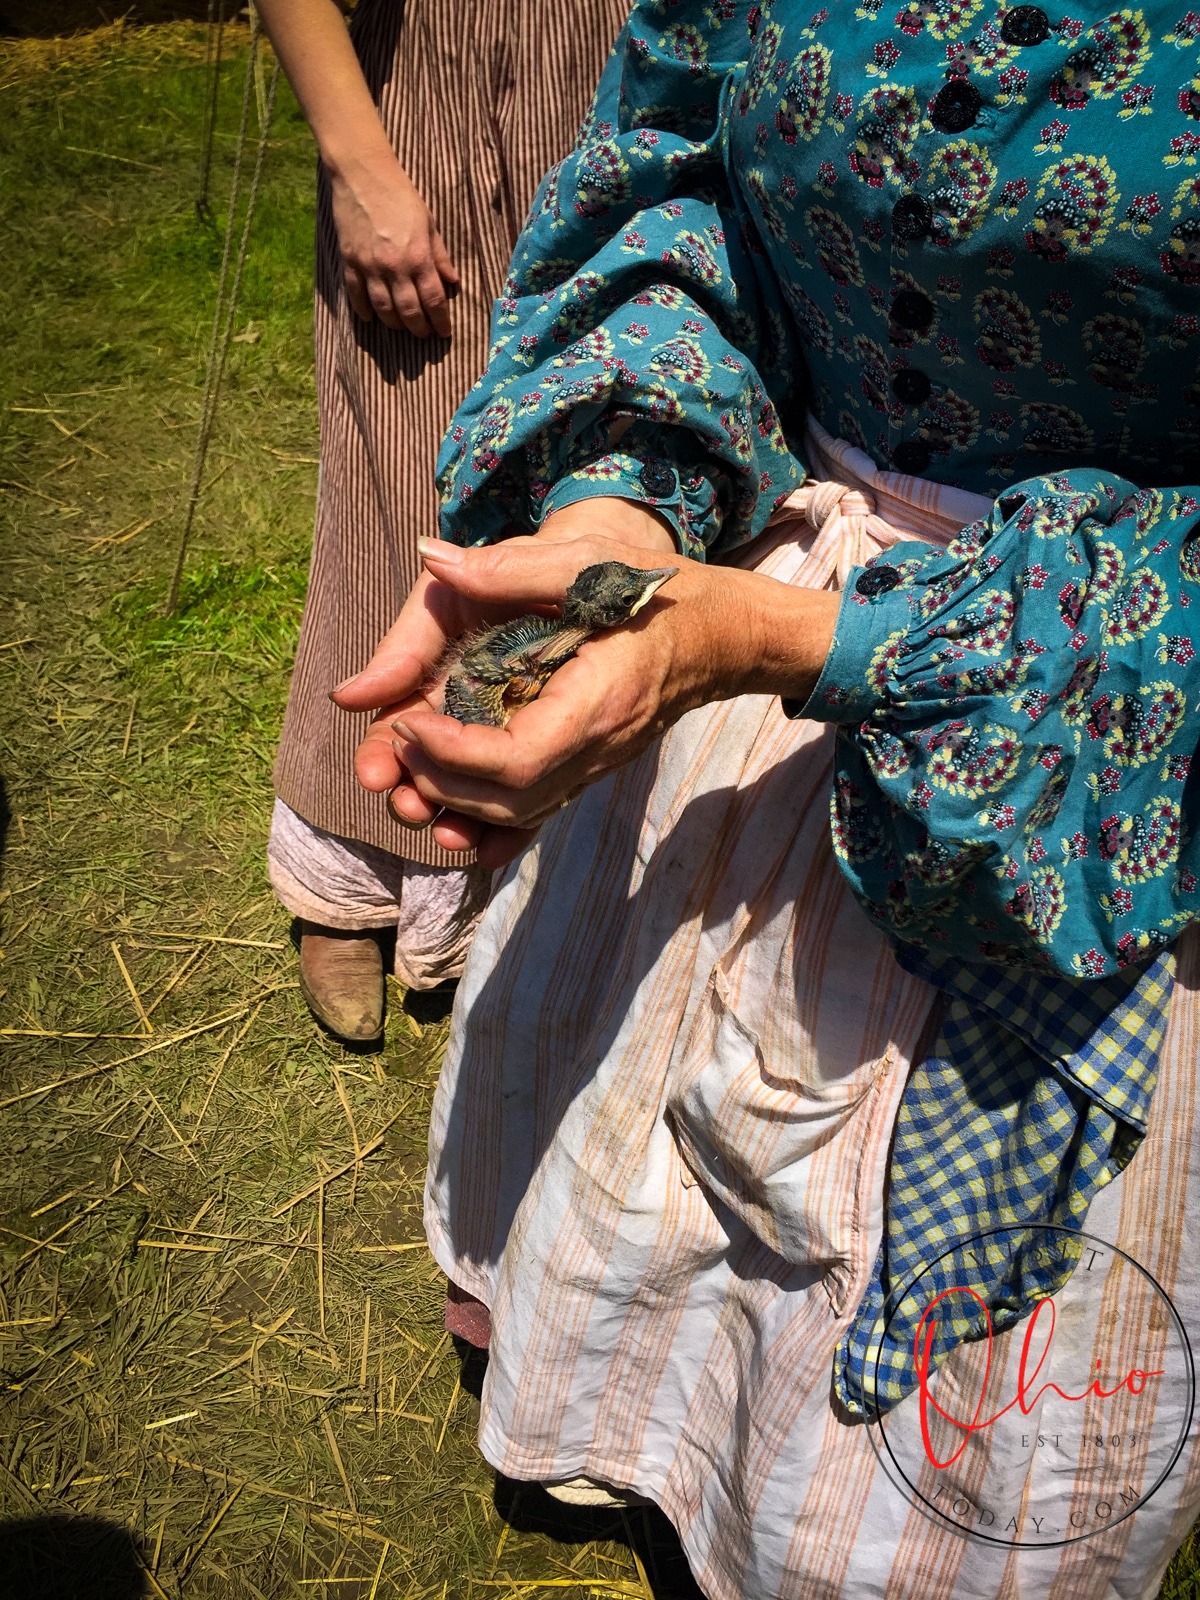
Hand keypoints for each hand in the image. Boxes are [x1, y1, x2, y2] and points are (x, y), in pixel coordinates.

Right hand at [329, 153, 458, 336]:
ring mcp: (370, 266)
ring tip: (403, 327)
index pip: (434, 300)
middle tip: (424, 334)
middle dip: (419, 328)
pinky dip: (364, 310)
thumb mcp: (429, 223)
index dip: (440, 321)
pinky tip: (371, 318)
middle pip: (409, 311)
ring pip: (384, 309)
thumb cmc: (401, 196)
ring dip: (395, 324)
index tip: (444, 332)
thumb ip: (440, 255)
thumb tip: (453, 281)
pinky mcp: (350, 262)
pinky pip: (357, 295)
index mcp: (419, 257)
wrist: (363, 175)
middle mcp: (395, 267)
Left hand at [332, 508, 838, 869]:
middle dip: (441, 782)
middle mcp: (599, 747)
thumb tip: (434, 560)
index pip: (515, 759)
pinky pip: (538, 809)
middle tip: (395, 743)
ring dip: (458, 801)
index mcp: (598, 700)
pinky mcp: (592, 767)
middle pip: (509, 800)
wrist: (722, 635)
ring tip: (413, 763)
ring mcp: (598, 765)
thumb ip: (509, 566)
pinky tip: (451, 812)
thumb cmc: (657, 589)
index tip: (407, 721)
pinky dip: (489, 816)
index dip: (450, 753)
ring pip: (520, 813)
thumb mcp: (587, 561)